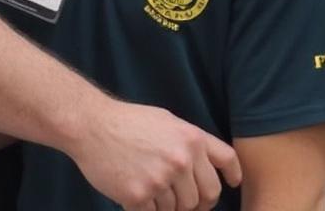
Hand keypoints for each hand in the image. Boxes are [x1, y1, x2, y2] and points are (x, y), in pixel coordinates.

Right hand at [69, 100, 241, 210]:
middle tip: (184, 201)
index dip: (232, 176)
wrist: (92, 126)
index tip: (232, 184)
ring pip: (179, 209)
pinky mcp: (140, 196)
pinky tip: (135, 192)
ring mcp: (161, 179)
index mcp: (191, 138)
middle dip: (198, 202)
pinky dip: (147, 209)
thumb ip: (191, 143)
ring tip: (149, 186)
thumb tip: (208, 167)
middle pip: (206, 196)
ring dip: (167, 205)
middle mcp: (181, 159)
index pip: (227, 161)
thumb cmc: (128, 122)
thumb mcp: (167, 122)